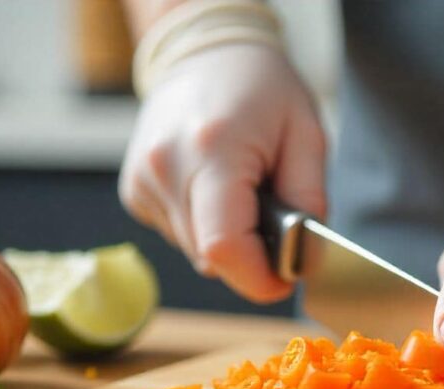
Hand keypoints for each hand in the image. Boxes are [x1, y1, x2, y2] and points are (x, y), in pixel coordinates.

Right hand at [119, 44, 325, 301]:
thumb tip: (304, 259)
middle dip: (252, 258)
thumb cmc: (262, 88)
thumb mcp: (307, 134)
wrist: (204, 54)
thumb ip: (309, 199)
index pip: (225, 247)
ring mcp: (142, 181)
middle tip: (276, 224)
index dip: (259, 278)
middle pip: (212, 258)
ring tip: (245, 194)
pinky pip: (179, 234)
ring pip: (196, 252)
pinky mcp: (134, 191)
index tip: (286, 279)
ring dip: (229, 240)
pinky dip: (205, 226)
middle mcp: (166, 168)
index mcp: (213, 150)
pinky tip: (215, 191)